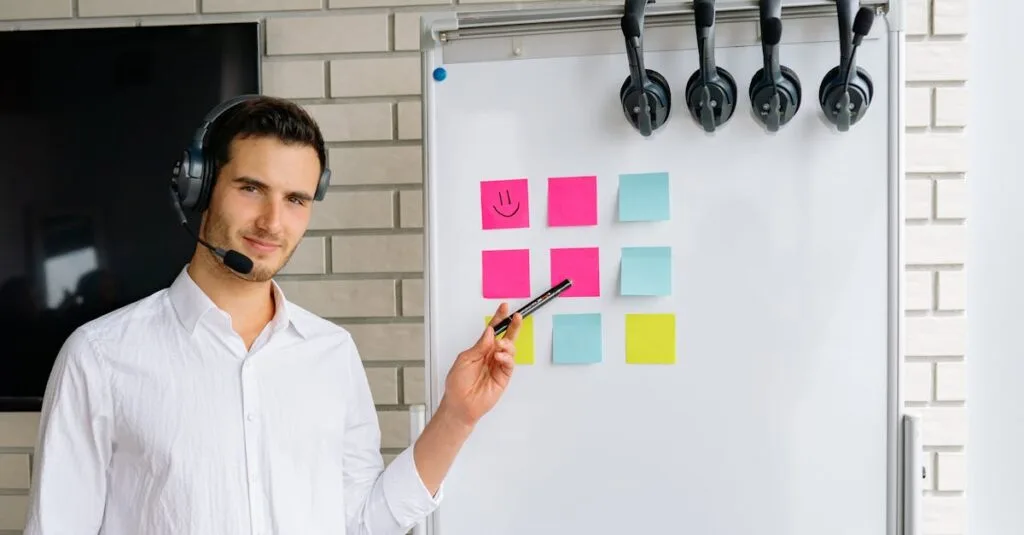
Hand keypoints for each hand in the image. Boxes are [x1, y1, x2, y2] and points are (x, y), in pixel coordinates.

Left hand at [439, 303, 521, 428]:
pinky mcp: (503, 377)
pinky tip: (499, 357)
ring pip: (509, 350)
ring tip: (500, 346)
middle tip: (517, 317)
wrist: (460, 405)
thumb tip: (490, 332)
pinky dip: (506, 358)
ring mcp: (498, 366)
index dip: (498, 319)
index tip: (504, 307)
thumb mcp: (465, 359)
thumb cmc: (458, 384)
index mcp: (480, 349)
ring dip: (507, 344)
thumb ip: (479, 346)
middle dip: (512, 327)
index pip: (492, 331)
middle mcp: (491, 356)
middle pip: (505, 338)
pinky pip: (509, 364)